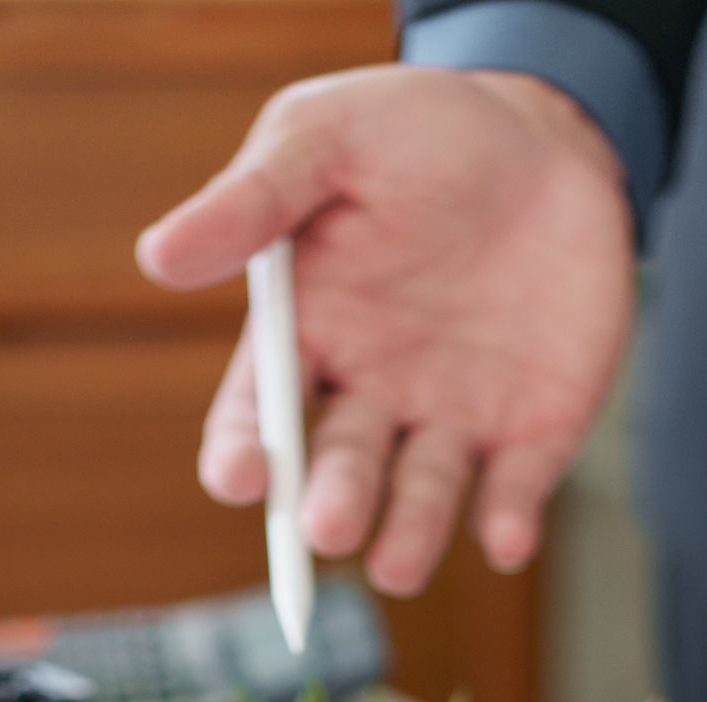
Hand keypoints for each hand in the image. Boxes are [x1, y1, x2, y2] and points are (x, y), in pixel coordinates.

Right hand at [136, 68, 635, 593]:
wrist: (549, 134)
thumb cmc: (420, 131)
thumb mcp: (329, 137)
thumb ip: (254, 200)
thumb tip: (158, 256)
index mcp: (308, 336)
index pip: (261, 414)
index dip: (245, 452)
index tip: (240, 478)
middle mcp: (371, 396)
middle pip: (339, 471)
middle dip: (330, 502)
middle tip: (325, 525)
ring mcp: (451, 421)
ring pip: (421, 500)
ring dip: (408, 535)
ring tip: (394, 565)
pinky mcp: (531, 433)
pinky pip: (514, 491)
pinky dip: (508, 522)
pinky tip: (507, 539)